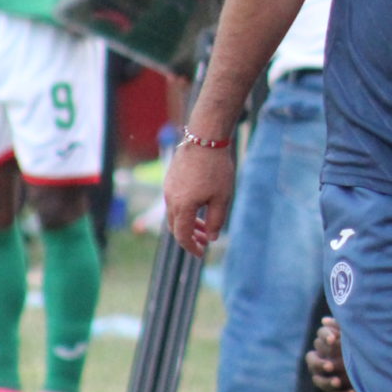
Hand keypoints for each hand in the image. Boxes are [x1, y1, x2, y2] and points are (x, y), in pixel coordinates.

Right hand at [164, 140, 235, 256]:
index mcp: (183, 207)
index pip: (183, 236)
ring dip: (189, 223)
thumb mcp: (222, 198)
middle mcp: (171, 199)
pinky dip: (185, 210)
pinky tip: (200, 206)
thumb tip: (212, 238)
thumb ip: (216, 220)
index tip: (202, 253)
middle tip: (206, 240)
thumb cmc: (216, 168)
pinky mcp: (170, 179)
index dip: (192, 247)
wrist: (205, 138)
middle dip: (191, 237)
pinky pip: (175, 201)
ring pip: (175, 214)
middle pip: (176, 227)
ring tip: (206, 225)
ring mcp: (168, 188)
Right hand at [306, 316, 355, 391]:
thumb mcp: (353, 333)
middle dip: (320, 363)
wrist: (375, 362)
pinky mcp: (335, 390)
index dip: (325, 338)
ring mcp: (325, 376)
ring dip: (327, 382)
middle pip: (312, 361)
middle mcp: (320, 360)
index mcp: (324, 344)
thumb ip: (341, 326)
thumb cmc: (360, 343)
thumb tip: (325, 320)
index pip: (319, 339)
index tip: (334, 340)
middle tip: (330, 365)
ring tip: (338, 381)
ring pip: (319, 381)